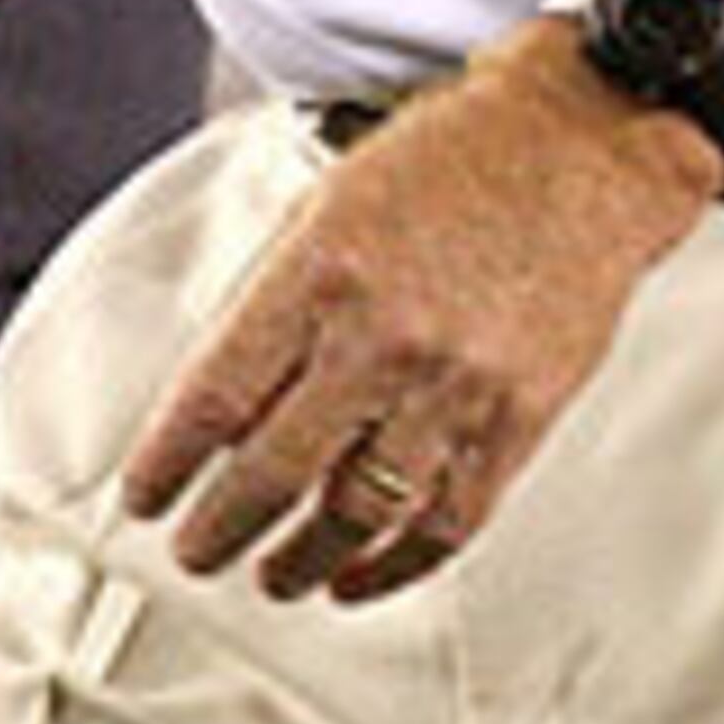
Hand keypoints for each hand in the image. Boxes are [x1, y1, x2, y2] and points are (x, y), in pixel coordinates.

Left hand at [123, 39, 713, 606]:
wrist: (579, 146)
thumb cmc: (457, 154)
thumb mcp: (333, 194)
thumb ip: (281, 290)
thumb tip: (231, 387)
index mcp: (321, 268)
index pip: (216, 394)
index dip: (168, 460)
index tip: (144, 492)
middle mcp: (383, 335)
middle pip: (274, 470)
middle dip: (218, 527)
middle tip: (194, 551)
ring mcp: (454, 386)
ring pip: (356, 513)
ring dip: (302, 560)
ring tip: (274, 575)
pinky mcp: (516, 421)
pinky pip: (445, 523)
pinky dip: (394, 566)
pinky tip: (360, 576)